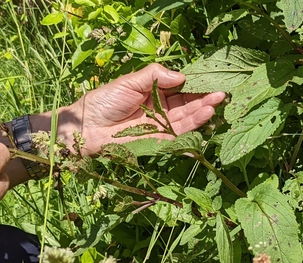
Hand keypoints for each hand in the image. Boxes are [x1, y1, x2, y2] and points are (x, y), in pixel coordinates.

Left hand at [68, 63, 224, 154]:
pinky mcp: (156, 141)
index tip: (211, 79)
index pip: (179, 89)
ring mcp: (158, 126)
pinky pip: (177, 135)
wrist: (86, 127)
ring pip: (185, 119)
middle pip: (186, 105)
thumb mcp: (130, 82)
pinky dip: (191, 127)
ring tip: (217, 103)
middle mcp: (159, 110)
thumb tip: (182, 75)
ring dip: (201, 112)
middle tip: (222, 92)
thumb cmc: (104, 101)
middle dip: (203, 98)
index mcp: (153, 93)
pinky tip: (205, 116)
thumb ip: (155, 76)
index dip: (195, 85)